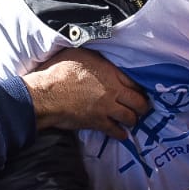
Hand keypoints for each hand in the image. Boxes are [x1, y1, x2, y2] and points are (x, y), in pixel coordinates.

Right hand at [22, 48, 150, 138]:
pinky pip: (115, 131)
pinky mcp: (97, 123)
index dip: (138, 88)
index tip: (138, 91)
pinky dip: (120, 134)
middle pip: (138, 101)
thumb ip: (97, 60)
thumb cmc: (59, 71)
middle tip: (142, 107)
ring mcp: (106, 109)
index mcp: (110, 73)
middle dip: (142, 106)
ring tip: (132, 120)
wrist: (46, 95)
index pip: (134, 82)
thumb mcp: (81, 55)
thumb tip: (100, 60)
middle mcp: (113, 91)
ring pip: (130, 117)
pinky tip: (122, 134)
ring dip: (133, 119)